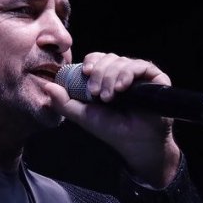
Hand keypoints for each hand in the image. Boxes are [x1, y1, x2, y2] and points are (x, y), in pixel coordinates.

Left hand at [45, 52, 180, 187]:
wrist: (136, 143)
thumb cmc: (111, 129)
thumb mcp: (83, 115)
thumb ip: (64, 102)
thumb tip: (47, 86)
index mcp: (106, 79)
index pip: (96, 60)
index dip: (91, 62)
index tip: (85, 72)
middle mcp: (122, 74)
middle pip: (107, 58)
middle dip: (99, 73)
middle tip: (96, 93)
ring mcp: (139, 76)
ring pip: (121, 61)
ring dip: (111, 77)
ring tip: (109, 97)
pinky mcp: (155, 78)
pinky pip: (140, 66)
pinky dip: (127, 74)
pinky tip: (121, 88)